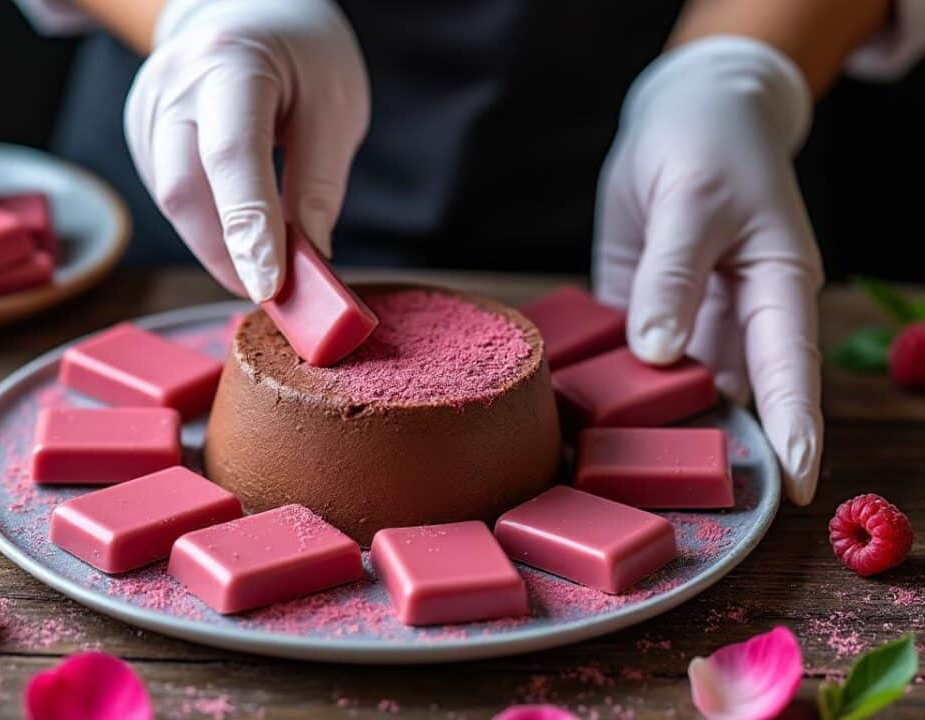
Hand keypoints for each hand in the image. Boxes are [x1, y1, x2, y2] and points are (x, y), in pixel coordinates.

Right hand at [124, 0, 368, 301]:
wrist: (245, 9)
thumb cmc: (301, 54)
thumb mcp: (336, 106)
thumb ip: (319, 184)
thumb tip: (307, 263)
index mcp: (230, 63)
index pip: (231, 157)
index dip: (249, 229)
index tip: (269, 288)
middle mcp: (174, 85)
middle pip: (184, 191)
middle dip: (228, 253)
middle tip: (274, 292)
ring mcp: (147, 109)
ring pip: (173, 203)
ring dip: (219, 243)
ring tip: (265, 253)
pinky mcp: (139, 132)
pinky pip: (169, 196)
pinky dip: (206, 223)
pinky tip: (236, 219)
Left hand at [595, 36, 823, 504]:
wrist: (680, 115)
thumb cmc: (708, 146)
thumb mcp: (692, 200)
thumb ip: (674, 274)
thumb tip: (660, 350)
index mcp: (779, 288)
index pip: (790, 369)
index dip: (794, 429)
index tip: (794, 486)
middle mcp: (738, 318)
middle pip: (734, 395)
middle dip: (717, 449)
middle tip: (694, 507)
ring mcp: (687, 321)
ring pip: (676, 388)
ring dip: (653, 426)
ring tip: (623, 480)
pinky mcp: (642, 316)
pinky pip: (627, 360)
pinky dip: (608, 388)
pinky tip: (577, 424)